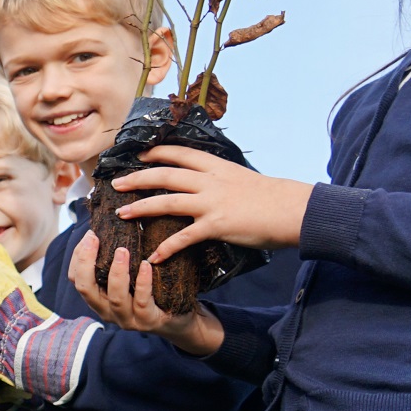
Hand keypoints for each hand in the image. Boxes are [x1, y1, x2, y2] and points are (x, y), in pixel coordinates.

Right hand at [66, 234, 226, 355]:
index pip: (76, 278)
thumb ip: (117, 260)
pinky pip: (143, 302)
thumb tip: (109, 226)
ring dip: (117, 272)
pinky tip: (145, 265)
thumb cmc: (152, 293)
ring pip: (115, 298)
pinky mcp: (149, 321)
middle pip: (86, 289)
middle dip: (86, 262)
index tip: (90, 235)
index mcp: (99, 298)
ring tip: (122, 250)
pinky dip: (143, 283)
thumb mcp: (130, 277)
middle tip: (94, 239)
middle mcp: (108, 311)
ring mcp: (128, 319)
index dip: (78, 257)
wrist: (179, 319)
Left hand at [108, 145, 311, 258]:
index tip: (139, 155)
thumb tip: (206, 182)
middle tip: (116, 183)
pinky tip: (154, 257)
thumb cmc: (272, 197)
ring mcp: (211, 203)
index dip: (157, 153)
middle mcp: (210, 181)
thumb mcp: (243, 177)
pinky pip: (183, 237)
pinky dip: (166, 248)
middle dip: (137, 178)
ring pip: (166, 201)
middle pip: (164, 175)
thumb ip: (221, 179)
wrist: (293, 210)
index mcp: (217, 166)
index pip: (180, 153)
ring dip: (141, 208)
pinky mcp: (216, 225)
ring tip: (123, 214)